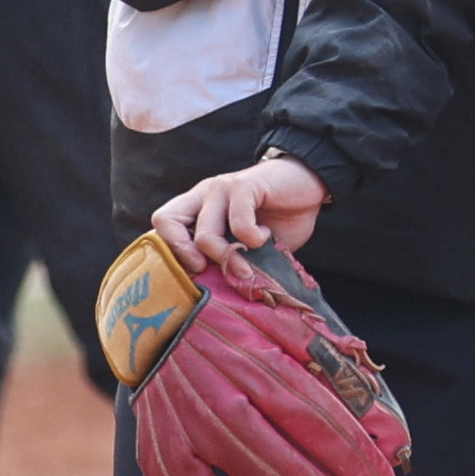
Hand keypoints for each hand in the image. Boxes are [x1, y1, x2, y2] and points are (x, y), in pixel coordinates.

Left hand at [156, 154, 328, 263]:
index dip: (171, 252)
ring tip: (248, 265)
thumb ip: (231, 258)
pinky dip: (252, 238)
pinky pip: (238, 222)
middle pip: (165, 221)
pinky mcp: (244, 184)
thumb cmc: (279, 218)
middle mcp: (203, 196)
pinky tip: (266, 238)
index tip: (197, 273)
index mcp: (198, 207)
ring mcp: (221, 188)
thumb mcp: (250, 245)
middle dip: (183, 253)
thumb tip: (220, 291)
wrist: (311, 184)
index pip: (163, 226)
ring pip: (203, 234)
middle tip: (208, 269)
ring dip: (227, 257)